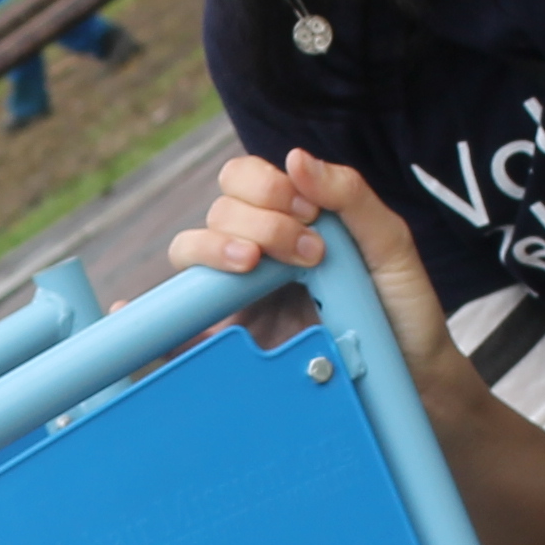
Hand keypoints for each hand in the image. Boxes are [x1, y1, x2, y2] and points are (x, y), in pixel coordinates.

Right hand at [173, 150, 474, 407]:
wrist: (415, 386)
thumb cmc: (405, 315)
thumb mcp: (390, 248)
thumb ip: (351, 198)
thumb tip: (295, 158)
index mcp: (290, 225)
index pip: (243, 183)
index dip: (262, 185)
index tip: (306, 211)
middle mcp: (257, 258)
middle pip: (217, 213)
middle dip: (257, 219)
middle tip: (308, 252)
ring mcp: (239, 300)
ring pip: (191, 255)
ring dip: (215, 247)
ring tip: (252, 264)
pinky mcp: (230, 346)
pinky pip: (175, 329)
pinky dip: (144, 319)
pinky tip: (128, 312)